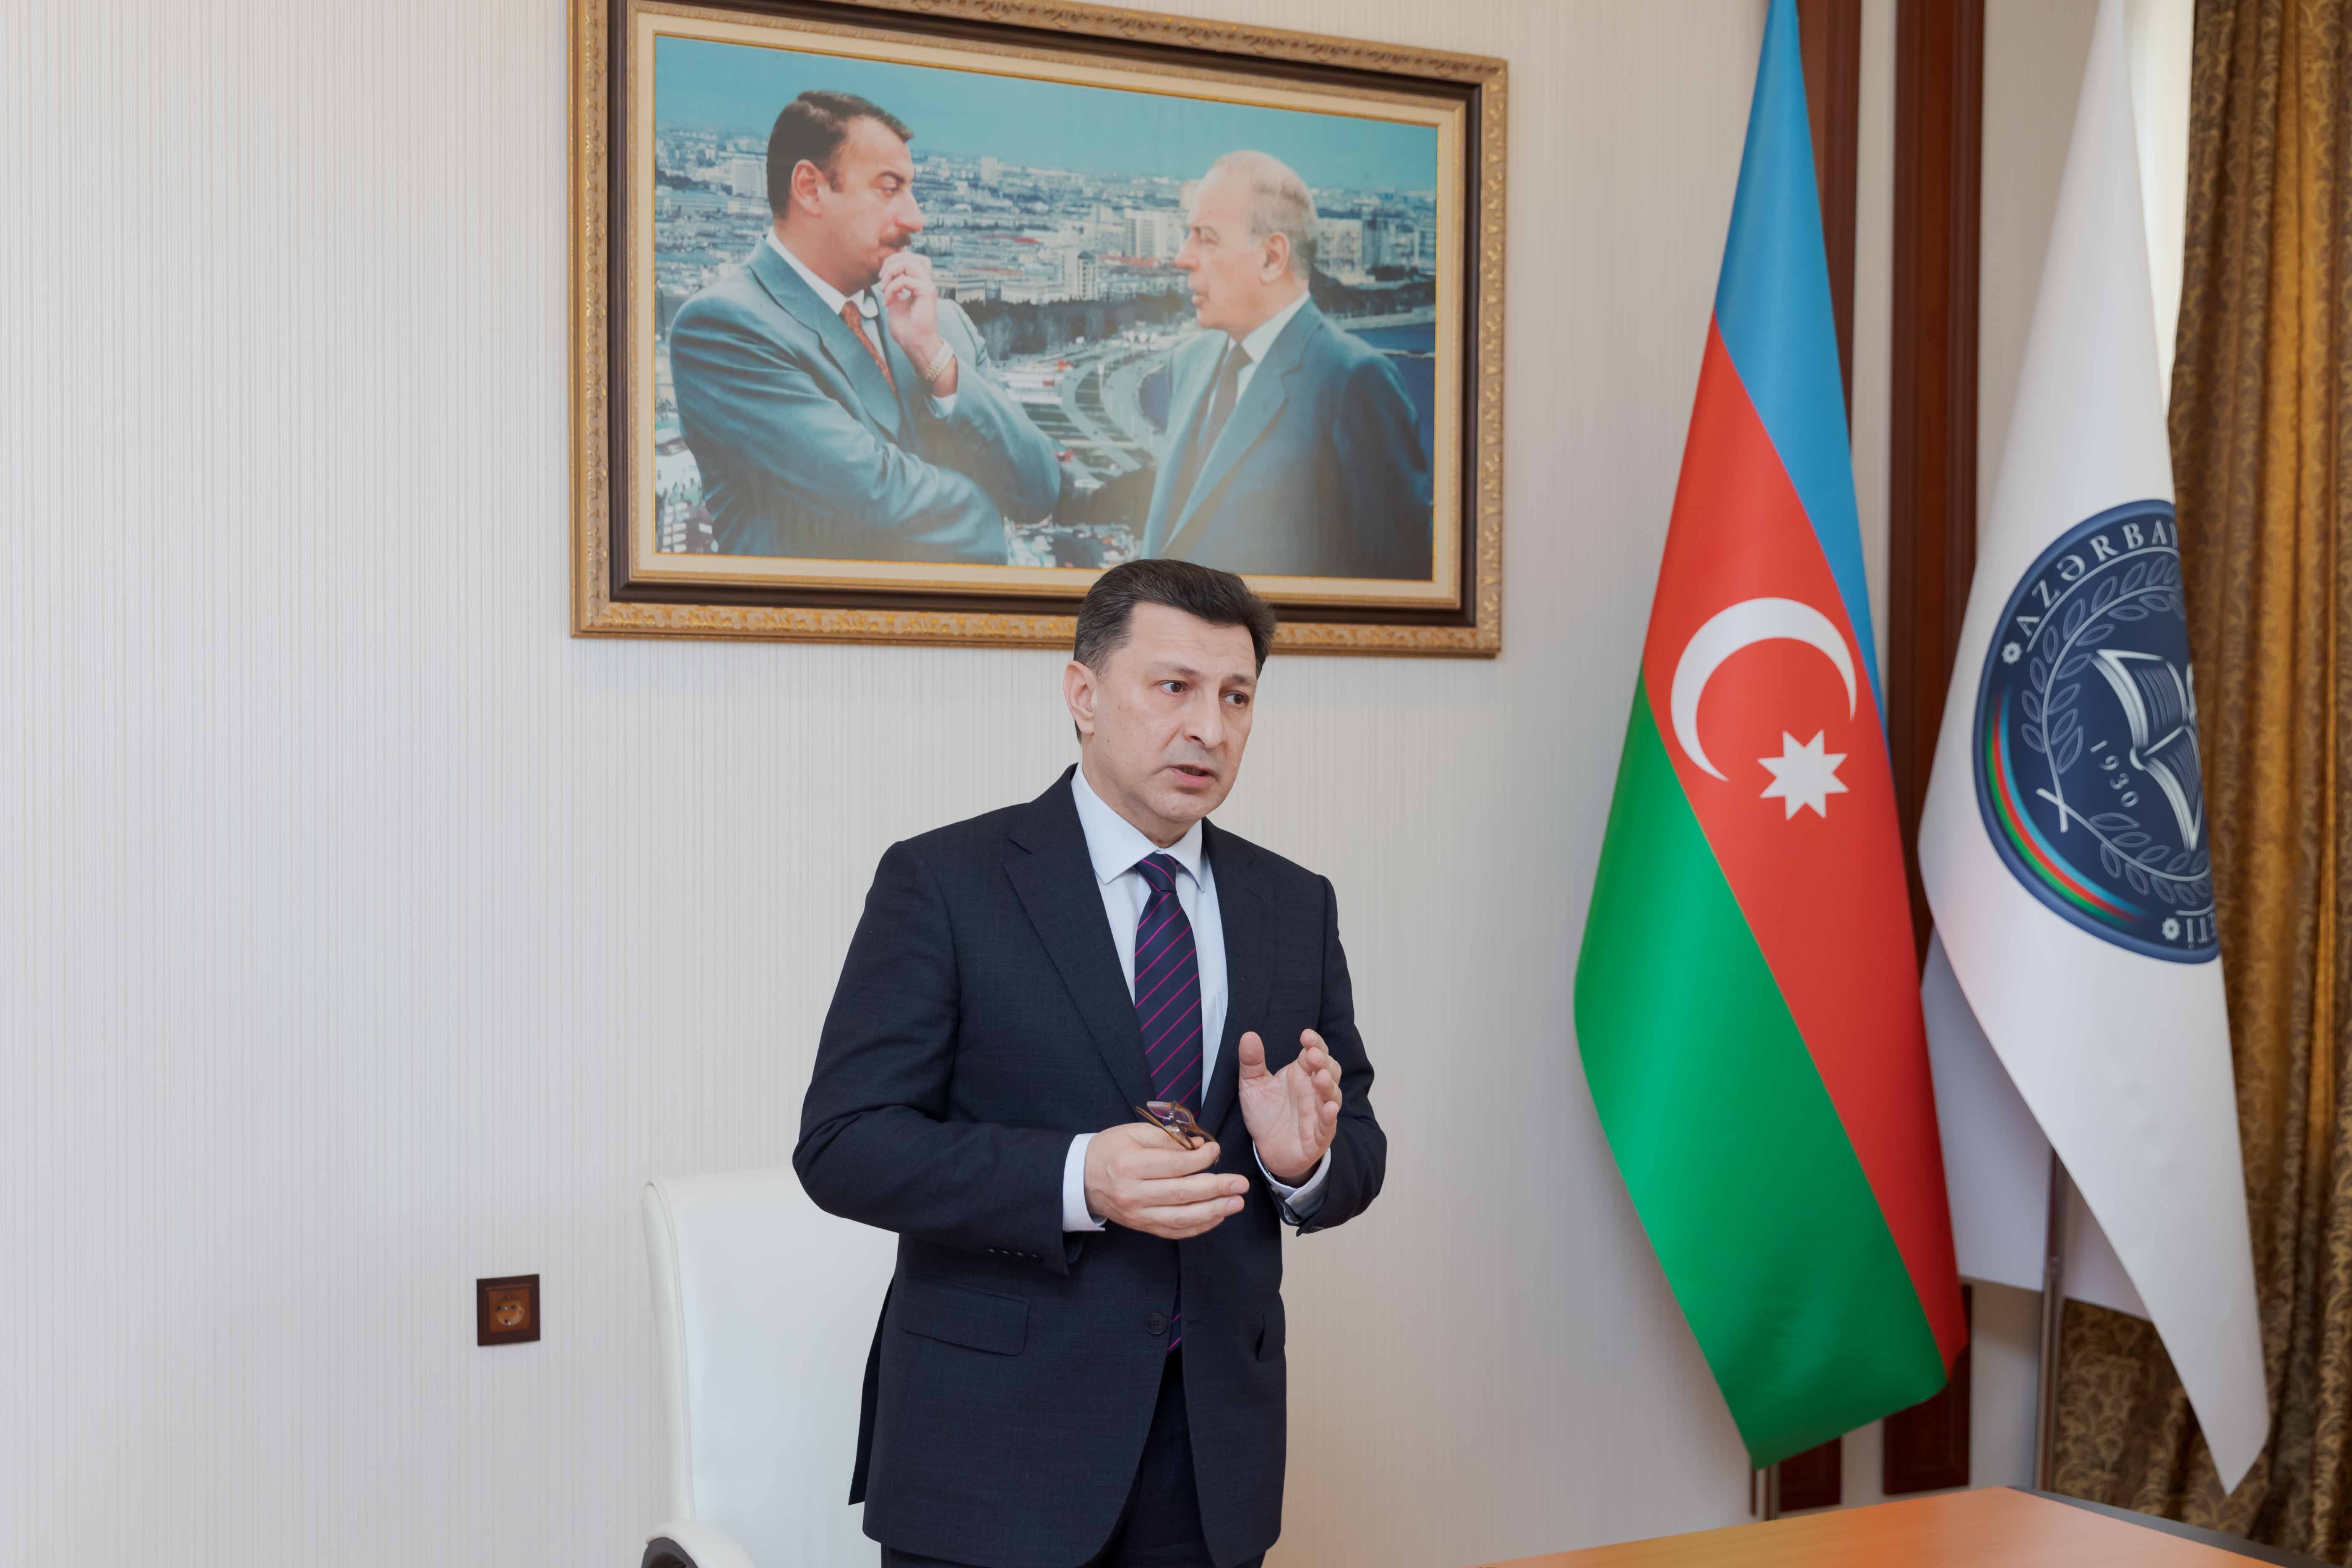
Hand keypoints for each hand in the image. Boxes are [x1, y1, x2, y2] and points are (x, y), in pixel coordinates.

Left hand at [877, 250, 953, 391]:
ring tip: (883, 289)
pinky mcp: (927, 292)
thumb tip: (886, 273)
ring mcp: (927, 286)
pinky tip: (888, 302)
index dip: (892, 261)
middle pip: (908, 255)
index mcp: (918, 282)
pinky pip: (905, 279)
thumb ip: (892, 286)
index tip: (882, 279)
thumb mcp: (894, 301)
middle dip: (889, 263)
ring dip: (890, 272)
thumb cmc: (905, 328)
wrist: (915, 344)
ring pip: (908, 262)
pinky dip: (892, 288)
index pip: (908, 257)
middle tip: (881, 281)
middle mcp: (924, 281)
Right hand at [1083, 1122, 1248, 1239]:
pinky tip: (1217, 1216)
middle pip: (1182, 1194)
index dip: (1201, 1160)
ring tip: (1236, 1202)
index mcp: (1129, 1165)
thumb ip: (1168, 1138)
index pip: (1174, 1165)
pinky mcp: (1141, 1227)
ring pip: (1181, 1218)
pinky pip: (1174, 1231)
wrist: (1081, 1178)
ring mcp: (1137, 1214)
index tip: (1216, 1150)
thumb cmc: (1110, 1150)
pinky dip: (1199, 1226)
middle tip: (1240, 1183)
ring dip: (1214, 1211)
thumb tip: (1200, 1147)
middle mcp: (1133, 1193)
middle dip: (1216, 1188)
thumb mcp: (1133, 1132)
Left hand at [1237, 1030, 1341, 1183]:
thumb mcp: (1252, 1086)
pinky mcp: (1320, 1135)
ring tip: (1321, 1077)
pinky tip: (1329, 1108)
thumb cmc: (1265, 1115)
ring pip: (1332, 1095)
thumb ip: (1251, 1062)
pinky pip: (1328, 1125)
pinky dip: (1330, 1116)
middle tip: (1313, 1056)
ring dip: (1329, 1086)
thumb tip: (1248, 1036)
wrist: (1267, 1150)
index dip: (1314, 1043)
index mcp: (1301, 1074)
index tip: (1306, 1036)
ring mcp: (1319, 1112)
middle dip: (1324, 1061)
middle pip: (1329, 1070)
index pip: (1314, 1053)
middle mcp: (1314, 1090)